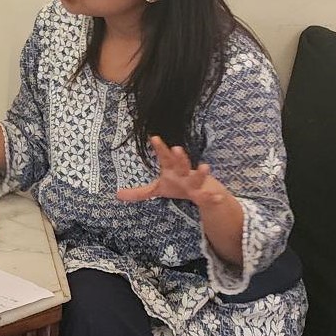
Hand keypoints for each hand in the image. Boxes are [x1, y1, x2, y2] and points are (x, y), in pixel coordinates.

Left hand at [116, 136, 232, 208]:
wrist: (204, 194)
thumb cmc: (178, 187)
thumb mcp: (158, 189)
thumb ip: (139, 192)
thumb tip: (117, 195)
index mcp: (172, 170)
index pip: (164, 157)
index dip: (159, 148)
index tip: (153, 137)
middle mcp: (184, 174)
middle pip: (181, 164)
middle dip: (180, 157)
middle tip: (176, 148)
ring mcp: (196, 184)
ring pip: (198, 177)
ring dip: (201, 173)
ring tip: (204, 166)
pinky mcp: (205, 195)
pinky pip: (209, 197)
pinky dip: (214, 198)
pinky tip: (219, 198)